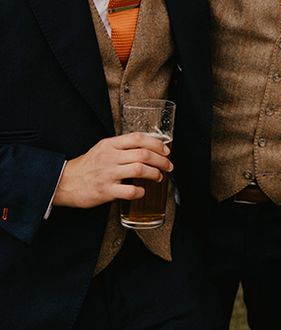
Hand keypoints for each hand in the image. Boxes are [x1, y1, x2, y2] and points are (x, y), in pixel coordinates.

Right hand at [52, 133, 172, 207]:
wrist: (64, 183)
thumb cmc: (87, 165)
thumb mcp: (102, 148)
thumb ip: (121, 146)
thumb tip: (147, 147)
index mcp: (110, 144)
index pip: (138, 137)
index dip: (156, 143)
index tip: (166, 150)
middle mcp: (110, 157)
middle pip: (144, 154)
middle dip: (161, 160)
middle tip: (168, 165)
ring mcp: (108, 174)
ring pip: (140, 169)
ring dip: (155, 173)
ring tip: (159, 177)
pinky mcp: (105, 191)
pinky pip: (130, 191)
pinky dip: (140, 191)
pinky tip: (142, 191)